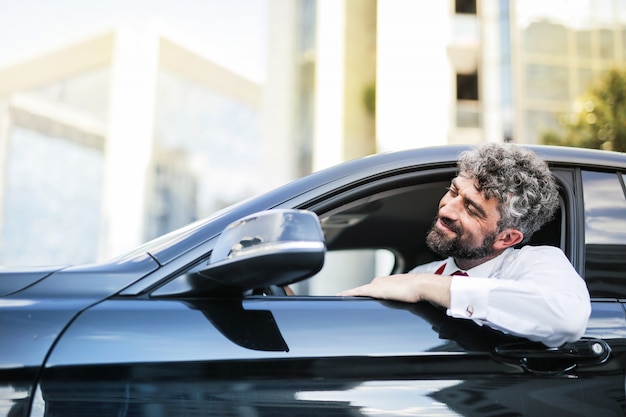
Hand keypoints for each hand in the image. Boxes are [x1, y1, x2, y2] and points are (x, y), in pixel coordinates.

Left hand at [337, 273, 451, 306]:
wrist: (422, 286)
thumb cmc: (421, 291)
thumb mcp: (412, 296)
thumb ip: (409, 299)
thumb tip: (414, 305)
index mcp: (390, 282)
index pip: (374, 286)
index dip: (367, 291)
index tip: (360, 295)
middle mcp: (382, 282)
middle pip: (365, 288)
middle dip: (357, 293)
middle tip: (347, 298)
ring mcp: (378, 285)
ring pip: (359, 290)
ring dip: (350, 294)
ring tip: (341, 297)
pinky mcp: (375, 290)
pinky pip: (357, 292)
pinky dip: (348, 293)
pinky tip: (341, 296)